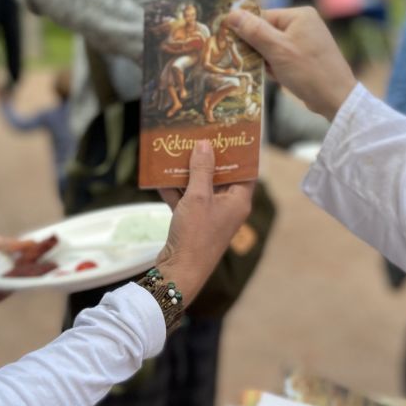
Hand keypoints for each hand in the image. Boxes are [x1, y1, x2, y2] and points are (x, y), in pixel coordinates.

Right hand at [154, 141, 253, 304]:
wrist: (179, 271)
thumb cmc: (196, 235)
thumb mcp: (198, 197)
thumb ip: (202, 169)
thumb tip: (205, 145)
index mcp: (239, 200)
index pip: (245, 170)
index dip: (237, 152)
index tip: (227, 134)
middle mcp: (228, 207)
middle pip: (220, 176)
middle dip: (207, 158)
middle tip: (196, 136)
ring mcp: (210, 215)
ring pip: (201, 187)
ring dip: (188, 171)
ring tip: (176, 150)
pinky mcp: (193, 223)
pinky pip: (186, 200)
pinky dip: (175, 189)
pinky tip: (160, 176)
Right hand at [227, 6, 356, 120]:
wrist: (336, 99)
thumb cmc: (308, 71)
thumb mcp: (277, 50)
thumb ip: (253, 31)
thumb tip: (231, 14)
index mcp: (299, 15)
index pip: (262, 17)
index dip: (247, 32)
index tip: (235, 48)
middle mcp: (303, 24)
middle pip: (266, 31)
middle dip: (258, 49)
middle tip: (253, 64)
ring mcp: (306, 41)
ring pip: (272, 46)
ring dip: (266, 61)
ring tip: (271, 72)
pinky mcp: (306, 57)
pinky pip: (282, 57)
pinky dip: (276, 67)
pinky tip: (279, 77)